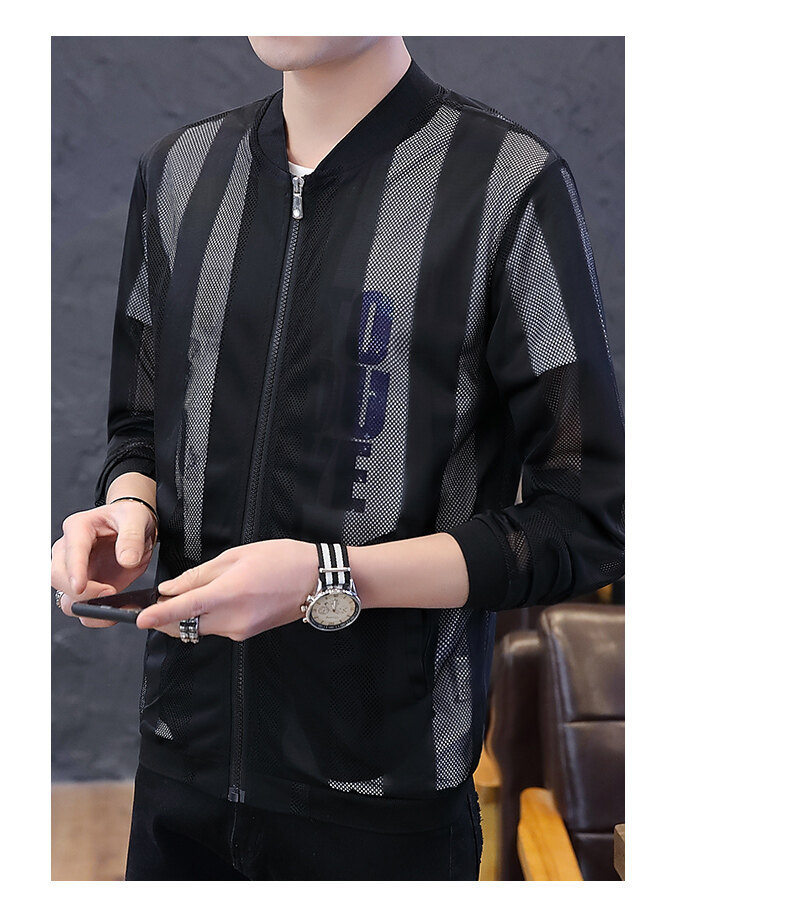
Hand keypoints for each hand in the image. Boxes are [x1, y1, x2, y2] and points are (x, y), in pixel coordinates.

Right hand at [51, 501, 157, 626]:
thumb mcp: (136, 518)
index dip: (74, 570)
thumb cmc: (129, 517)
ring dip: (85, 607)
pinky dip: (95, 614)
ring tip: (111, 608)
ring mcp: (74, 571)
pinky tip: (114, 611)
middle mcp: (68, 550)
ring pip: (65, 597)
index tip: (80, 586)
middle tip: (110, 593)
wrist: (134, 526)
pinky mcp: (85, 587)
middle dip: (81, 592)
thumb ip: (132, 537)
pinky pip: (82, 606)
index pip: (71, 551)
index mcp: (78, 528)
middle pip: (58, 577)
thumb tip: (126, 560)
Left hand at [135, 539, 316, 640]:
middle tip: (155, 603)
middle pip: (186, 625)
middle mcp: (232, 619)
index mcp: (228, 593)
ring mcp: (240, 630)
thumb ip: (201, 574)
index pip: (184, 608)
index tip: (138, 619)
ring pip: (201, 628)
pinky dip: (208, 617)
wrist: (317, 580)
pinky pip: (217, 628)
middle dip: (167, 617)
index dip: (158, 614)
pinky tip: (216, 600)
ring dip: (189, 616)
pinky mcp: (247, 634)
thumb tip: (171, 588)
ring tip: (190, 594)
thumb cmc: (282, 559)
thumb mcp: (238, 556)